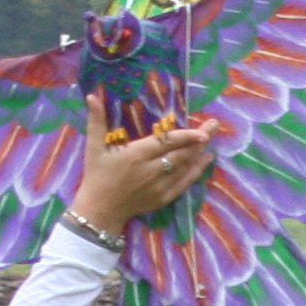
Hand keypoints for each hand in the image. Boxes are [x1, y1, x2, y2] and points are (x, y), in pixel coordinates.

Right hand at [67, 97, 216, 230]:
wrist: (101, 210)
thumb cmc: (96, 175)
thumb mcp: (93, 147)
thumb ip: (96, 121)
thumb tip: (91, 96)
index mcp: (136, 155)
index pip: (166, 143)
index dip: (186, 137)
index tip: (202, 131)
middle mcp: (151, 170)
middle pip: (181, 153)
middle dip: (200, 139)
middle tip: (214, 126)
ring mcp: (159, 186)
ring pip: (185, 167)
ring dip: (200, 153)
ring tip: (212, 139)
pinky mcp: (163, 198)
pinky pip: (184, 183)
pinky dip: (197, 171)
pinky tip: (206, 160)